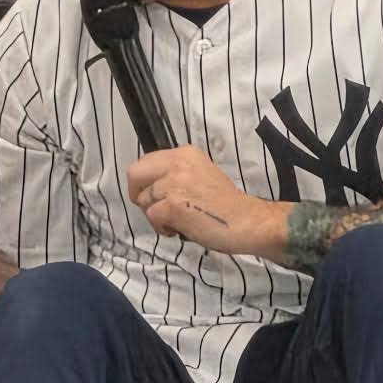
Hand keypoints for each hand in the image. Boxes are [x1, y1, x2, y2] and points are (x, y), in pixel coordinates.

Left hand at [127, 146, 287, 257]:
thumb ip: (177, 174)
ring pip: (143, 200)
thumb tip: (152, 185)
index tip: (155, 194)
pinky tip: (179, 229)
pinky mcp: (173, 205)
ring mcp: (174, 183)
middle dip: (139, 194)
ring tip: (178, 221)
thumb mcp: (201, 174)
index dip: (145, 181)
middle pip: (135, 174)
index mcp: (185, 154)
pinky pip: (151, 217)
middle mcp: (178, 163)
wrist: (247, 220)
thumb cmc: (226, 205)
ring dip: (155, 215)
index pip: (146, 161)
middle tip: (154, 208)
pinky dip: (162, 228)